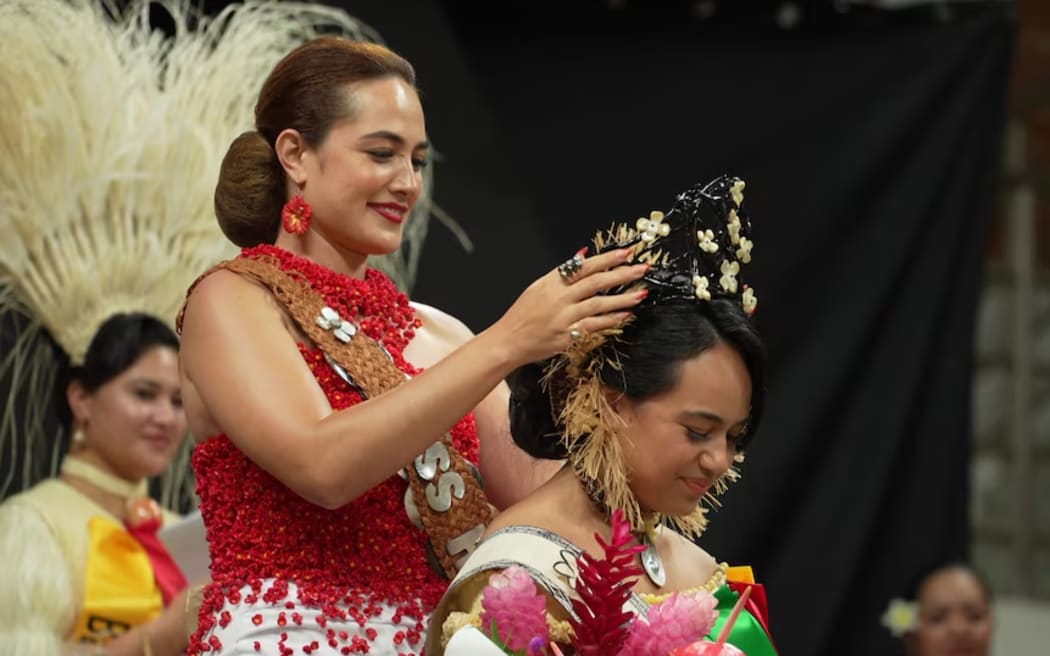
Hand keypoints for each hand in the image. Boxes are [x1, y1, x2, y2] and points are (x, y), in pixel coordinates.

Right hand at [493, 247, 647, 363]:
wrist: (508, 341)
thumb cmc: (522, 315)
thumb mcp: (537, 287)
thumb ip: (561, 273)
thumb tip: (583, 255)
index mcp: (552, 283)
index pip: (584, 266)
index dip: (607, 259)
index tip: (626, 253)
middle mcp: (559, 298)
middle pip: (595, 282)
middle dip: (621, 274)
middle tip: (641, 268)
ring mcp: (563, 318)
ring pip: (598, 304)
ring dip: (622, 298)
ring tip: (641, 293)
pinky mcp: (567, 337)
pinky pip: (593, 326)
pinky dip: (611, 320)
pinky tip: (625, 315)